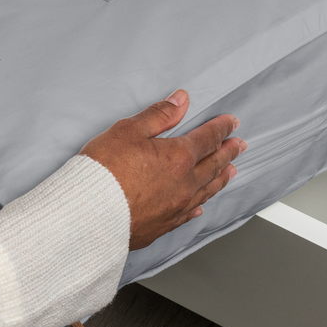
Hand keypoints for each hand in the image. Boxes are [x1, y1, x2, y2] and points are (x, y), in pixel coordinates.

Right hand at [80, 89, 245, 249]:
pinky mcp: (163, 225)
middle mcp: (184, 184)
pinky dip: (199, 205)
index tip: (232, 123)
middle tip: (239, 145)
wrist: (87, 213)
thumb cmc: (103, 171)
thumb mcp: (128, 131)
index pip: (207, 138)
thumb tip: (180, 101)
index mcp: (178, 157)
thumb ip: (158, 115)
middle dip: (228, 152)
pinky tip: (201, 205)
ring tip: (230, 171)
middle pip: (214, 165)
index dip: (221, 128)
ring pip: (207, 190)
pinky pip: (189, 214)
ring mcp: (176, 207)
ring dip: (221, 178)